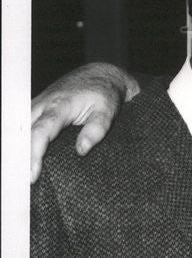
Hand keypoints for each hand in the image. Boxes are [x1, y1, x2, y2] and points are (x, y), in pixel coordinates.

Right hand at [30, 63, 139, 182]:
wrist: (100, 75)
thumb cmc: (104, 94)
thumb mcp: (107, 112)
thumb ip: (96, 130)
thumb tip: (81, 150)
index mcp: (60, 106)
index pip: (41, 132)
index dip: (35, 154)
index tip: (33, 174)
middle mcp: (43, 105)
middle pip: (24, 133)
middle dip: (20, 157)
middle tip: (21, 182)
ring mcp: (38, 105)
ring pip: (20, 129)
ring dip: (17, 150)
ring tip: (18, 175)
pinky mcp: (38, 108)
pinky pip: (24, 126)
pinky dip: (20, 142)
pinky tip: (20, 159)